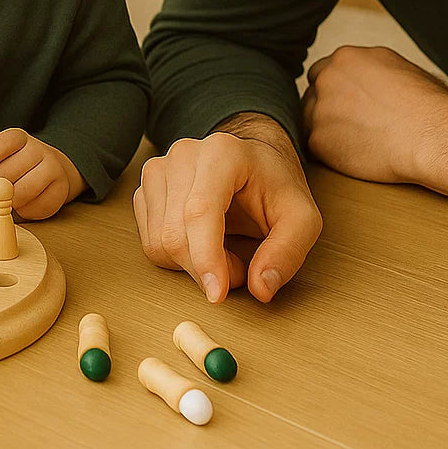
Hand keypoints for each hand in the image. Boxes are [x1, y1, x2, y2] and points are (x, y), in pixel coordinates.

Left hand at [0, 126, 85, 219]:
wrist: (51, 173)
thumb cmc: (15, 165)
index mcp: (19, 137)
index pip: (0, 144)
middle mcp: (39, 149)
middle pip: (7, 172)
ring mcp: (53, 168)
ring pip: (23, 191)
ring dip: (11, 201)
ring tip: (9, 199)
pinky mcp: (62, 189)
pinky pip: (38, 206)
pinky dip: (27, 211)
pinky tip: (25, 204)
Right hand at [132, 117, 321, 303]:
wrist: (251, 161)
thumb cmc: (274, 185)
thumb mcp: (302, 218)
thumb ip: (287, 253)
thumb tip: (261, 288)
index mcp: (222, 154)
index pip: (200, 212)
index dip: (206, 257)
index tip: (217, 294)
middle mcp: (183, 156)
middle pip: (175, 234)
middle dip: (207, 269)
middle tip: (240, 269)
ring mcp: (158, 170)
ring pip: (158, 243)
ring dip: (192, 266)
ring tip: (223, 252)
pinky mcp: (145, 189)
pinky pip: (150, 242)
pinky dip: (176, 258)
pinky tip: (200, 244)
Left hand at [303, 45, 447, 197]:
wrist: (432, 136)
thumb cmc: (429, 107)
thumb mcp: (400, 68)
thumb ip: (370, 70)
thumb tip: (368, 77)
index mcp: (346, 58)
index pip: (322, 71)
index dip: (333, 89)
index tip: (343, 101)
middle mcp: (327, 79)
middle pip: (312, 94)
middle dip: (326, 107)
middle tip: (349, 123)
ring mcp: (319, 109)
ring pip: (310, 120)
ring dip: (326, 129)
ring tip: (358, 139)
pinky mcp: (318, 139)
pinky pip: (315, 146)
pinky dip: (330, 152)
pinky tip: (355, 153)